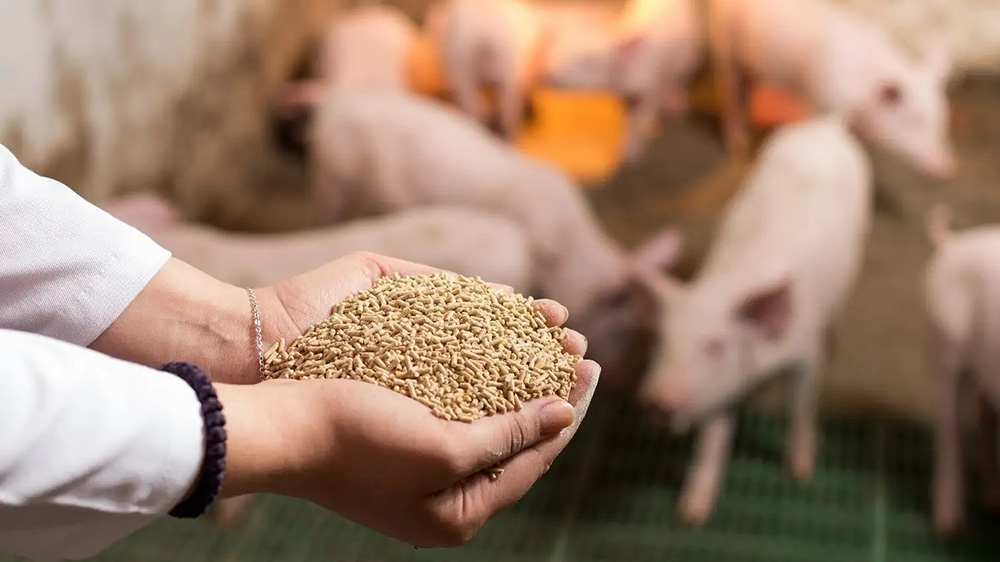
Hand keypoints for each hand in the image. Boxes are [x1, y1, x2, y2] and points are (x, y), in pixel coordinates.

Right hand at [217, 287, 600, 546]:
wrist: (278, 426)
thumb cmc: (356, 441)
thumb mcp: (443, 450)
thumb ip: (508, 436)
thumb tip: (563, 416)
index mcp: (460, 513)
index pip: (535, 458)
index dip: (568, 409)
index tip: (590, 366)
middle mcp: (445, 494)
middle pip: (517, 437)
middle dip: (548, 388)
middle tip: (576, 347)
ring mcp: (422, 466)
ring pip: (489, 416)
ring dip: (520, 376)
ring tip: (546, 337)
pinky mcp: (402, 436)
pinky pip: (456, 405)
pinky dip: (481, 376)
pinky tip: (496, 346)